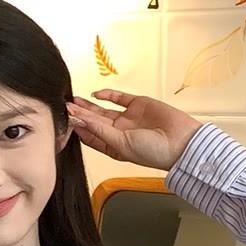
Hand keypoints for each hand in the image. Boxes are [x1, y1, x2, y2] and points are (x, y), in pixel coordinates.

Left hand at [65, 90, 201, 171]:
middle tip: (64, 107)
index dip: (78, 128)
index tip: (64, 120)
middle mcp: (120, 133)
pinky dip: (107, 95)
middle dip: (79, 115)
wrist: (182, 142)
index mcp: (114, 147)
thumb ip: (99, 130)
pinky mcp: (138, 105)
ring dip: (89, 105)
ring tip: (73, 100)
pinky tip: (96, 94)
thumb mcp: (121, 144)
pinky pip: (119, 98)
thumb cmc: (153, 152)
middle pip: (94, 122)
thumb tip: (79, 121)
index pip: (91, 137)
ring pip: (103, 110)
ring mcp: (129, 118)